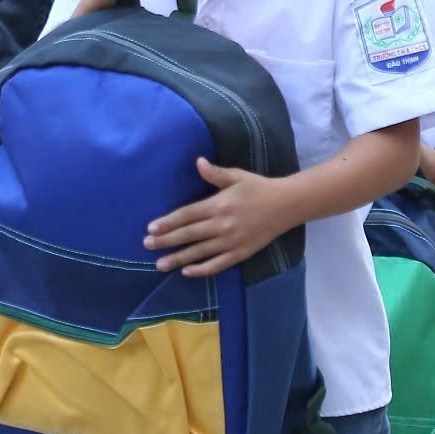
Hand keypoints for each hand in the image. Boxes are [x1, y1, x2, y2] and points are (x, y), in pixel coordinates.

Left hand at [145, 158, 292, 275]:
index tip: (151, 228)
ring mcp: (231, 241)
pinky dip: (202, 270)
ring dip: (178, 259)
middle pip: (189, 235)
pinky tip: (187, 271)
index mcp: (219, 204)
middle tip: (148, 245)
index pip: (187, 215)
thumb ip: (215, 173)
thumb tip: (198, 162)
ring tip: (160, 264)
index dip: (168, 222)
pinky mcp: (240, 253)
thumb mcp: (237, 176)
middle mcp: (223, 225)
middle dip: (166, 241)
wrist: (286, 205)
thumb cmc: (259, 188)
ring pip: (199, 252)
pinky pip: (217, 264)